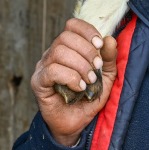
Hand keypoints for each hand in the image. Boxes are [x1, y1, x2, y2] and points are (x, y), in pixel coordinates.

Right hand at [30, 18, 117, 145]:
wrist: (77, 124)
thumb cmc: (89, 98)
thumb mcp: (106, 77)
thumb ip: (109, 58)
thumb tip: (110, 39)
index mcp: (68, 48)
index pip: (72, 25)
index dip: (87, 31)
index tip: (100, 44)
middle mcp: (52, 54)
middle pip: (65, 37)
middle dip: (86, 51)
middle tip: (96, 67)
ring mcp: (43, 67)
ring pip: (59, 52)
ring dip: (80, 65)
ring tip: (89, 80)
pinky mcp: (39, 83)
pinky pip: (52, 71)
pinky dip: (70, 77)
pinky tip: (80, 88)